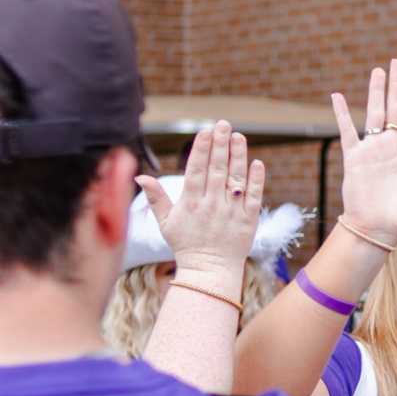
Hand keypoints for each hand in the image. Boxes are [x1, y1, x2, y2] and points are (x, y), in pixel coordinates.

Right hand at [137, 122, 264, 288]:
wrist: (209, 271)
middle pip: (216, 170)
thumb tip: (139, 176)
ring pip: (236, 179)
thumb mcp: (165, 222)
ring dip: (238, 156)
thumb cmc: (186, 244)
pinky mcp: (248, 220)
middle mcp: (211, 206)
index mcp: (190, 204)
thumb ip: (155, 198)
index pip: (196, 171)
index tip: (204, 131)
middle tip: (223, 124)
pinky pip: (253, 197)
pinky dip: (256, 180)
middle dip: (220, 145)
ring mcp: (231, 212)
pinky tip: (256, 163)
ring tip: (238, 136)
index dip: (201, 150)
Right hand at [333, 59, 396, 243]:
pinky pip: (346, 131)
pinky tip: (337, 96)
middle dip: (396, 84)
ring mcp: (373, 150)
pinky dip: (341, 114)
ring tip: (377, 71)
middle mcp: (393, 146)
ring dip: (375, 91)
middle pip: (395, 107)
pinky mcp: (354, 158)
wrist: (378, 232)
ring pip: (373, 113)